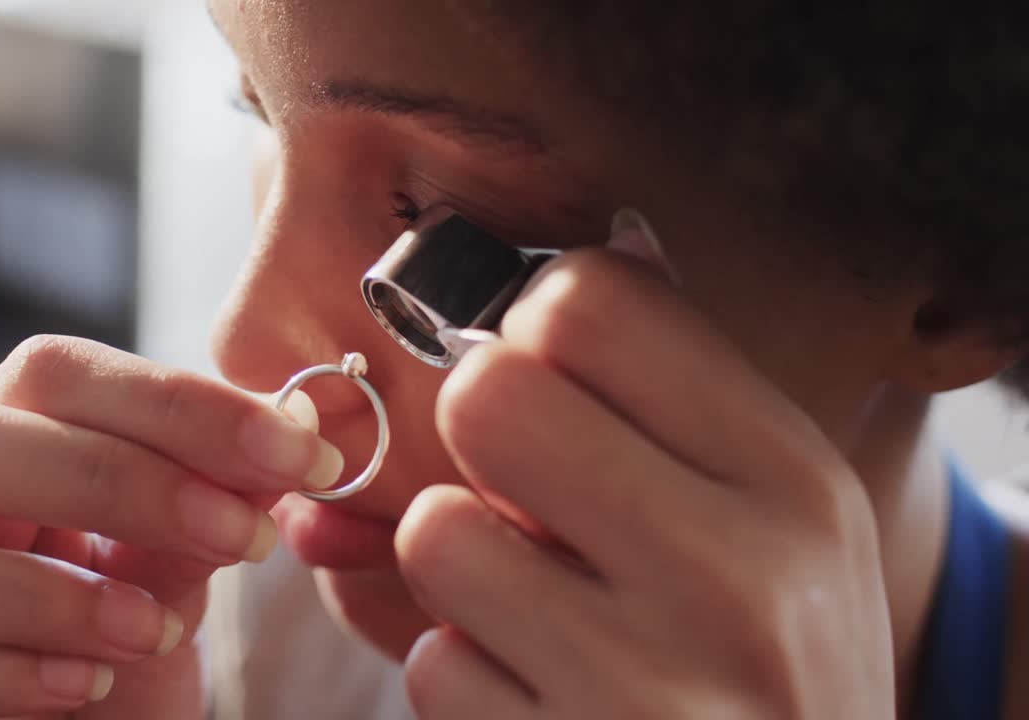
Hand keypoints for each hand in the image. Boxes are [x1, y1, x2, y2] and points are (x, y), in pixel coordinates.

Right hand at [0, 335, 341, 718]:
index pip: (56, 373)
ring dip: (39, 596)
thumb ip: (214, 499)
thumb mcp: (182, 561)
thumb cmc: (131, 628)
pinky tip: (86, 688)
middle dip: (111, 481)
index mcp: (1, 431)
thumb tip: (291, 426)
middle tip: (241, 537)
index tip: (296, 452)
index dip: (180, 405)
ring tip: (152, 631)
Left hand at [395, 234, 894, 717]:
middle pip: (492, 392)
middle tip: (515, 477)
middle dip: (478, 429)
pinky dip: (463, 673)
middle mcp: (736, 573)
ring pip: (436, 532)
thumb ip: (660, 401)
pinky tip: (536, 693)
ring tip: (533, 601)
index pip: (592, 303)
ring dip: (460, 565)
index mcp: (789, 475)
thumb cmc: (765, 654)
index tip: (541, 369)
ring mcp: (651, 686)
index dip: (533, 325)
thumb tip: (530, 287)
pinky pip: (432, 667)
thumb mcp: (767, 519)